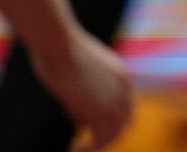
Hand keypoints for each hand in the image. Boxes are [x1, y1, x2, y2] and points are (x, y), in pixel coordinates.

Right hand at [31, 27, 132, 150]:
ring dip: (97, 145)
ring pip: (114, 134)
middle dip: (110, 136)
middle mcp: (124, 89)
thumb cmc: (60, 51)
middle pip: (126, 122)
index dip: (115, 120)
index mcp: (122, 75)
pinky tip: (73, 150)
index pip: (126, 105)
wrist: (61, 45)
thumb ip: (85, 95)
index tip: (97, 129)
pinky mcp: (101, 112)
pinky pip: (100, 139)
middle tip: (90, 145)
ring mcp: (115, 101)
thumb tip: (80, 122)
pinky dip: (89, 148)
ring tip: (78, 150)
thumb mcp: (80, 72)